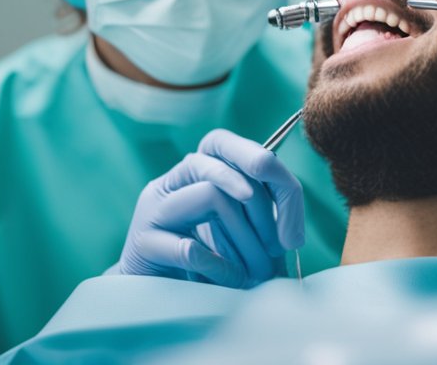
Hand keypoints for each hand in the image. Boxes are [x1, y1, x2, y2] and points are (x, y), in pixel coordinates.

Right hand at [111, 129, 304, 288]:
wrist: (151, 295)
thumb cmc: (201, 259)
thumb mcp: (232, 228)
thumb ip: (256, 210)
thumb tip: (291, 222)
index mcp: (191, 170)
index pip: (222, 142)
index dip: (257, 160)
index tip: (277, 188)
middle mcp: (170, 181)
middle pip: (219, 163)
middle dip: (259, 203)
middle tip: (277, 245)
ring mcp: (154, 208)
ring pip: (210, 194)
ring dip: (243, 236)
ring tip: (255, 268)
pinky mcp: (145, 243)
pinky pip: (192, 247)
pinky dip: (221, 267)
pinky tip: (232, 280)